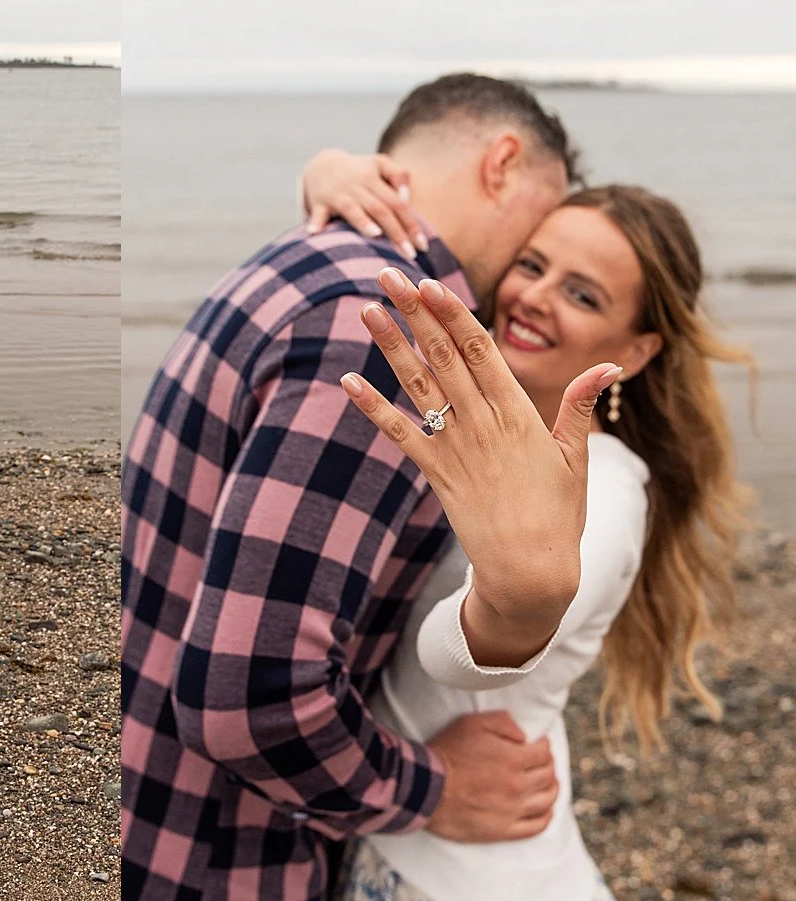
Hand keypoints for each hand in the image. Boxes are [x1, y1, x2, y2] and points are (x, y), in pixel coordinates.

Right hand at [302, 149, 426, 259]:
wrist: (320, 165)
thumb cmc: (358, 171)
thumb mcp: (380, 164)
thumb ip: (398, 175)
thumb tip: (406, 198)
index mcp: (374, 179)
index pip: (398, 202)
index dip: (411, 223)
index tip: (422, 245)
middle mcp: (357, 186)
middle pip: (380, 209)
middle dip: (396, 232)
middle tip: (409, 255)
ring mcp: (337, 195)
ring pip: (352, 209)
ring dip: (362, 221)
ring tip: (375, 235)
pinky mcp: (319, 203)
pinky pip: (317, 214)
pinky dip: (315, 223)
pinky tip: (314, 233)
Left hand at [340, 270, 620, 646]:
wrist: (531, 568)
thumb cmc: (558, 513)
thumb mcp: (577, 457)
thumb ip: (581, 407)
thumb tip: (608, 366)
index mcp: (519, 413)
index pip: (480, 350)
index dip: (452, 314)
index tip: (429, 283)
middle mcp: (483, 423)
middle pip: (443, 356)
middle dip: (414, 313)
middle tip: (387, 275)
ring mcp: (456, 448)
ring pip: (418, 386)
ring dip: (390, 346)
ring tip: (366, 310)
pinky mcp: (436, 474)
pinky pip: (400, 434)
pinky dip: (373, 408)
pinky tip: (348, 381)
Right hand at [427, 711, 557, 841]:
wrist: (424, 788)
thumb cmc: (445, 753)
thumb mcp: (470, 724)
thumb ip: (502, 722)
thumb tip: (523, 735)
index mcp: (513, 759)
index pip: (543, 752)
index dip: (542, 746)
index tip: (536, 745)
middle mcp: (518, 786)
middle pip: (548, 776)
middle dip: (547, 766)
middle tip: (540, 763)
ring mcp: (512, 810)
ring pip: (547, 800)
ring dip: (551, 789)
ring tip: (546, 785)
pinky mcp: (503, 830)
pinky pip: (536, 826)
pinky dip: (545, 817)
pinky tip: (544, 810)